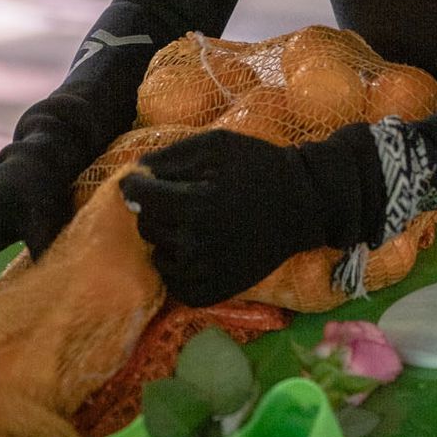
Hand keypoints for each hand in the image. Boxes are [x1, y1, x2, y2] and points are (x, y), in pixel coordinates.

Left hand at [123, 131, 336, 307]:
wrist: (303, 204)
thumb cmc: (259, 166)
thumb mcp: (215, 144)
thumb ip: (170, 157)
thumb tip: (133, 174)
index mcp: (195, 204)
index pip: (138, 197)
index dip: (136, 184)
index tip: (143, 180)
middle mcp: (196, 244)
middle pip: (146, 226)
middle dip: (155, 209)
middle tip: (179, 199)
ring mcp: (206, 272)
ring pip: (158, 255)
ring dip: (166, 238)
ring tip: (192, 224)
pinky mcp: (216, 292)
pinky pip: (175, 285)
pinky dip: (177, 268)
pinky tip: (193, 250)